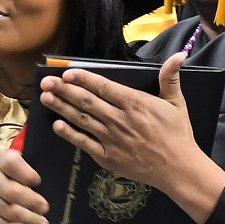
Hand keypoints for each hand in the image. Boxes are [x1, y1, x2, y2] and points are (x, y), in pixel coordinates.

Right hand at [0, 144, 47, 223]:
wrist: (7, 201)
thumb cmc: (26, 185)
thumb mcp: (33, 177)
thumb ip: (41, 176)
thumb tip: (57, 181)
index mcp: (2, 159)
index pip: (10, 162)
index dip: (25, 173)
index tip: (38, 182)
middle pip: (10, 190)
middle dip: (31, 201)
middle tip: (45, 209)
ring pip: (6, 209)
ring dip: (27, 218)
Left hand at [39, 54, 222, 219]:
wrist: (177, 169)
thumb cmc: (177, 134)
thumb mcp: (176, 103)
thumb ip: (170, 78)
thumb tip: (179, 55)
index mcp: (134, 103)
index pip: (103, 87)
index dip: (83, 79)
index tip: (66, 73)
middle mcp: (119, 120)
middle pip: (86, 102)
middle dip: (64, 90)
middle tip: (46, 81)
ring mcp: (111, 139)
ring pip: (81, 120)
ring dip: (62, 108)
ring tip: (45, 97)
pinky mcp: (107, 157)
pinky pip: (84, 143)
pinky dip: (69, 134)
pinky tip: (56, 125)